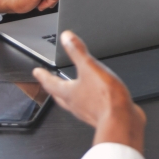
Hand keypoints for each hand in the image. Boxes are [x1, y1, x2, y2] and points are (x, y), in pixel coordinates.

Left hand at [33, 31, 145, 152]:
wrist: (121, 121)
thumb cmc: (105, 98)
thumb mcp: (90, 68)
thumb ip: (78, 52)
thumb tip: (67, 38)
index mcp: (70, 92)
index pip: (51, 83)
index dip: (43, 76)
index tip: (37, 72)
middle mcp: (76, 104)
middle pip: (59, 96)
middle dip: (54, 88)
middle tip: (49, 83)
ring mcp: (88, 111)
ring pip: (74, 103)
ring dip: (70, 96)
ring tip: (72, 90)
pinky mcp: (101, 115)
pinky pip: (90, 107)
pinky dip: (89, 101)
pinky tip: (97, 98)